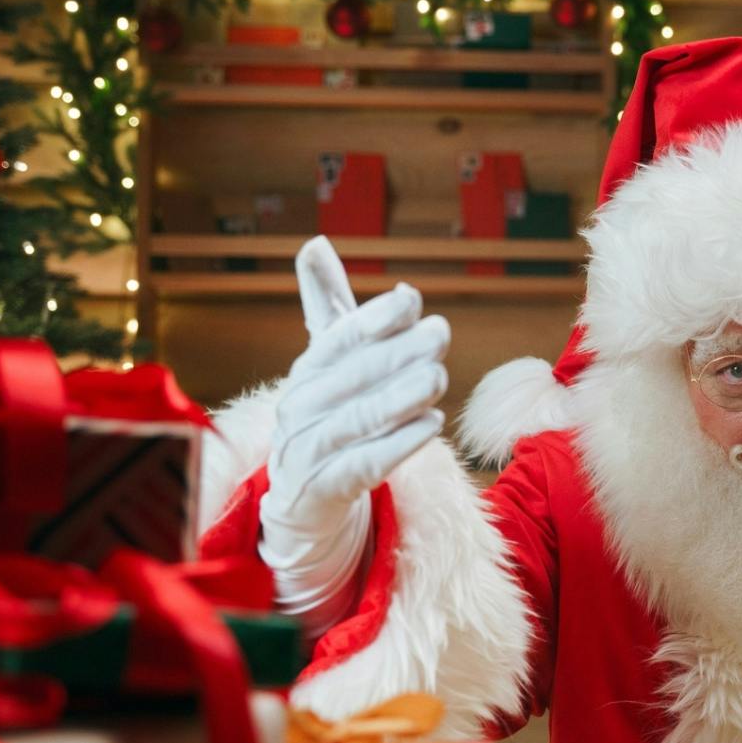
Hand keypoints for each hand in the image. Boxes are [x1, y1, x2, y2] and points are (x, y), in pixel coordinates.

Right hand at [259, 237, 450, 617]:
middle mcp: (300, 407)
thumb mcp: (328, 364)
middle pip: (351, 377)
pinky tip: (433, 424)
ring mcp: (307, 451)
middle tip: (441, 332)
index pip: (337, 339)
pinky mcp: (322, 491)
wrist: (302, 500)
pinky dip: (398, 445)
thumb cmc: (327, 418)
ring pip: (357, 420)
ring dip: (400, 397)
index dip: (373, 318)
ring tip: (439, 377)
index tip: (412, 298)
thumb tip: (314, 243)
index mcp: (306, 372)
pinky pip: (361, 466)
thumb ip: (327, 307)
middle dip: (396, 353)